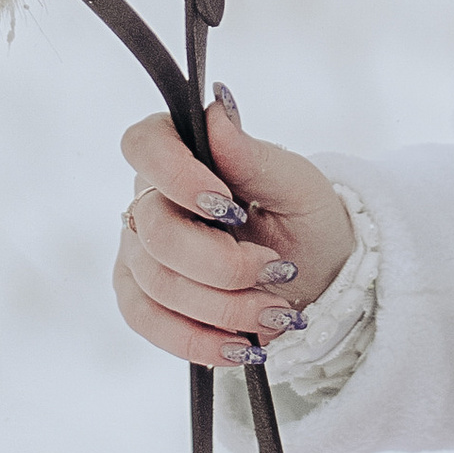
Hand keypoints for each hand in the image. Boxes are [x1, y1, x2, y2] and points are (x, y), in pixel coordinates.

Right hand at [113, 87, 357, 370]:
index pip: (145, 144)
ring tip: (278, 312)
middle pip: (155, 231)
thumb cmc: (306, 219)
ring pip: (157, 283)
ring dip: (224, 306)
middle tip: (278, 271)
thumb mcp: (298, 185)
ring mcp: (138, 251)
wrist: (315, 278)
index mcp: (183, 150)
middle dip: (222, 263)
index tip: (228, 205)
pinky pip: (148, 324)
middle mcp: (150, 198)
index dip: (175, 175)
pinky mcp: (141, 298)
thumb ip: (253, 153)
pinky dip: (198, 340)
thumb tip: (218, 106)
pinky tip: (241, 346)